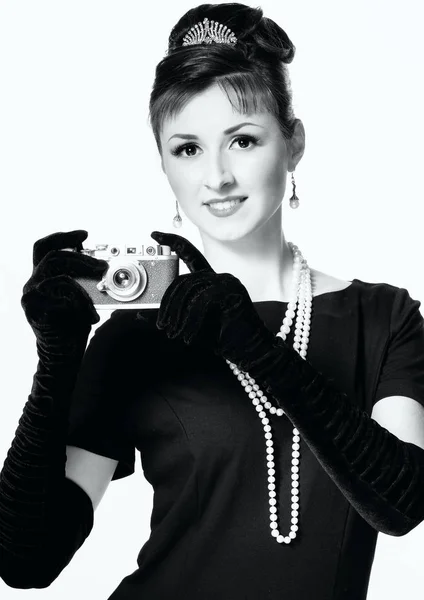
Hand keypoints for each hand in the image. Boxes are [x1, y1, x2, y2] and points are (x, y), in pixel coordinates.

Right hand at [21, 230, 107, 338]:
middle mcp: (33, 283)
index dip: (63, 237)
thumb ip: (82, 280)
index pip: (45, 248)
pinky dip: (80, 306)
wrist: (62, 353)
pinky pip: (63, 299)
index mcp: (41, 277)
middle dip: (82, 259)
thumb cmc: (71, 324)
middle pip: (54, 258)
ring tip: (96, 303)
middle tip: (102, 266)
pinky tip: (87, 317)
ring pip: (62, 279)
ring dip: (84, 290)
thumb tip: (103, 265)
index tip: (84, 234)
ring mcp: (31, 296)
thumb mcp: (79, 297)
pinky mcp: (35, 309)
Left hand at [150, 230, 275, 368]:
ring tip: (174, 334)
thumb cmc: (222, 338)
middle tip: (162, 325)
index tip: (154, 235)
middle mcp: (219, 276)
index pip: (190, 254)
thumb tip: (142, 313)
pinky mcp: (232, 291)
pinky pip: (202, 302)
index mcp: (210, 280)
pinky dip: (191, 322)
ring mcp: (227, 282)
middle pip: (183, 280)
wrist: (250, 351)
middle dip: (167, 304)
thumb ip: (173, 314)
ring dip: (177, 314)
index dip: (172, 241)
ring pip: (190, 289)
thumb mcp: (190, 324)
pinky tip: (188, 337)